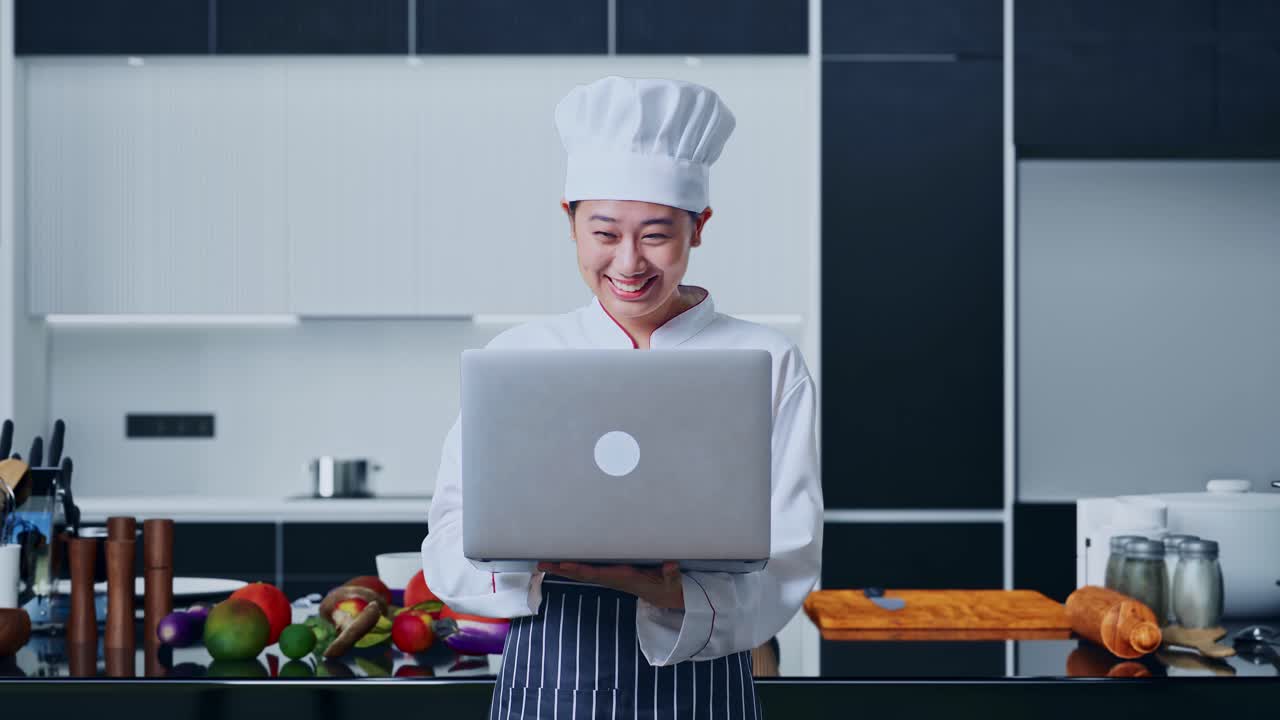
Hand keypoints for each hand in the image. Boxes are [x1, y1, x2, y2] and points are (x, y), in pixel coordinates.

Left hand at [537, 561, 684, 609]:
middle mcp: (612, 578)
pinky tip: (561, 564)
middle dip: (562, 569)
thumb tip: (671, 565)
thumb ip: (672, 574)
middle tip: (541, 564)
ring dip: (562, 569)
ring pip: (582, 573)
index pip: (597, 573)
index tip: (565, 564)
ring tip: (543, 563)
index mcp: (623, 577)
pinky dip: (572, 567)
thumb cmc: (667, 586)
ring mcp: (609, 578)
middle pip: (582, 574)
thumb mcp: (672, 582)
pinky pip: (587, 571)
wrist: (666, 597)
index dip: (580, 569)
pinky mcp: (610, 575)